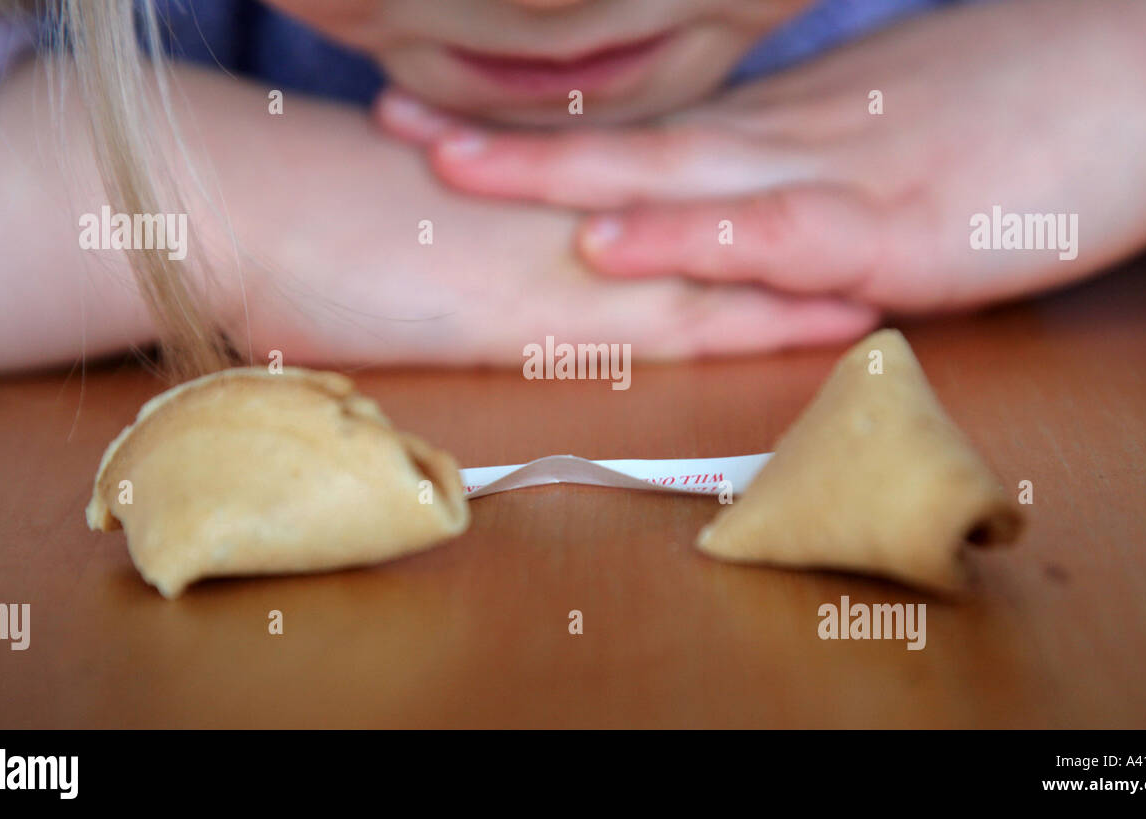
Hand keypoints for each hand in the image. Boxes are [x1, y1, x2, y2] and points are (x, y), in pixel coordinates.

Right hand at [188, 79, 877, 365]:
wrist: (242, 204)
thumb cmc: (305, 209)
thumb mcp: (408, 208)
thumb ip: (476, 219)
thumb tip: (495, 228)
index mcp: (541, 185)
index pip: (667, 178)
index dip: (752, 178)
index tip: (821, 169)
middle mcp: (574, 212)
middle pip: (713, 208)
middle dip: (804, 212)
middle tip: (897, 199)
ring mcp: (567, 258)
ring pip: (718, 258)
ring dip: (811, 263)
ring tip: (903, 263)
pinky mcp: (546, 315)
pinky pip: (681, 322)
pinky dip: (763, 322)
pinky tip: (833, 323)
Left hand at [378, 0, 1145, 312]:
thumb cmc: (1029, 99)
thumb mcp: (894, 132)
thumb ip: (808, 172)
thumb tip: (749, 208)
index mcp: (784, 128)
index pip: (640, 125)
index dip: (538, 127)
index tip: (441, 118)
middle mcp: (788, 144)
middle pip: (624, 140)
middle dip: (506, 143)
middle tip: (392, 125)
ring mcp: (835, 179)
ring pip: (677, 177)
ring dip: (564, 176)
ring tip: (452, 168)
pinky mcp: (897, 227)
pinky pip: (777, 236)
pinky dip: (692, 241)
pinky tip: (621, 244)